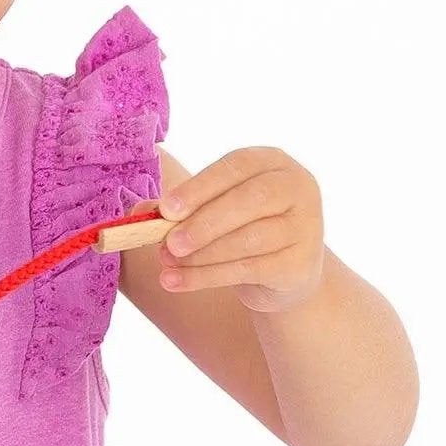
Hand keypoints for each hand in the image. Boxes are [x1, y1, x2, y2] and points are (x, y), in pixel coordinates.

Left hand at [154, 147, 325, 312]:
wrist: (282, 273)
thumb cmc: (241, 229)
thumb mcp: (212, 209)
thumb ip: (178, 207)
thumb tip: (139, 213)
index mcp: (273, 162)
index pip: (237, 166)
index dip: (200, 186)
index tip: (167, 208)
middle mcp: (298, 187)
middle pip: (250, 201)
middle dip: (203, 223)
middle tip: (168, 243)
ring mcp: (306, 226)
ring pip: (249, 240)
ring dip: (202, 255)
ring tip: (167, 264)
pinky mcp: (301, 264)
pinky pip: (250, 270)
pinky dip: (208, 278)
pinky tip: (178, 282)